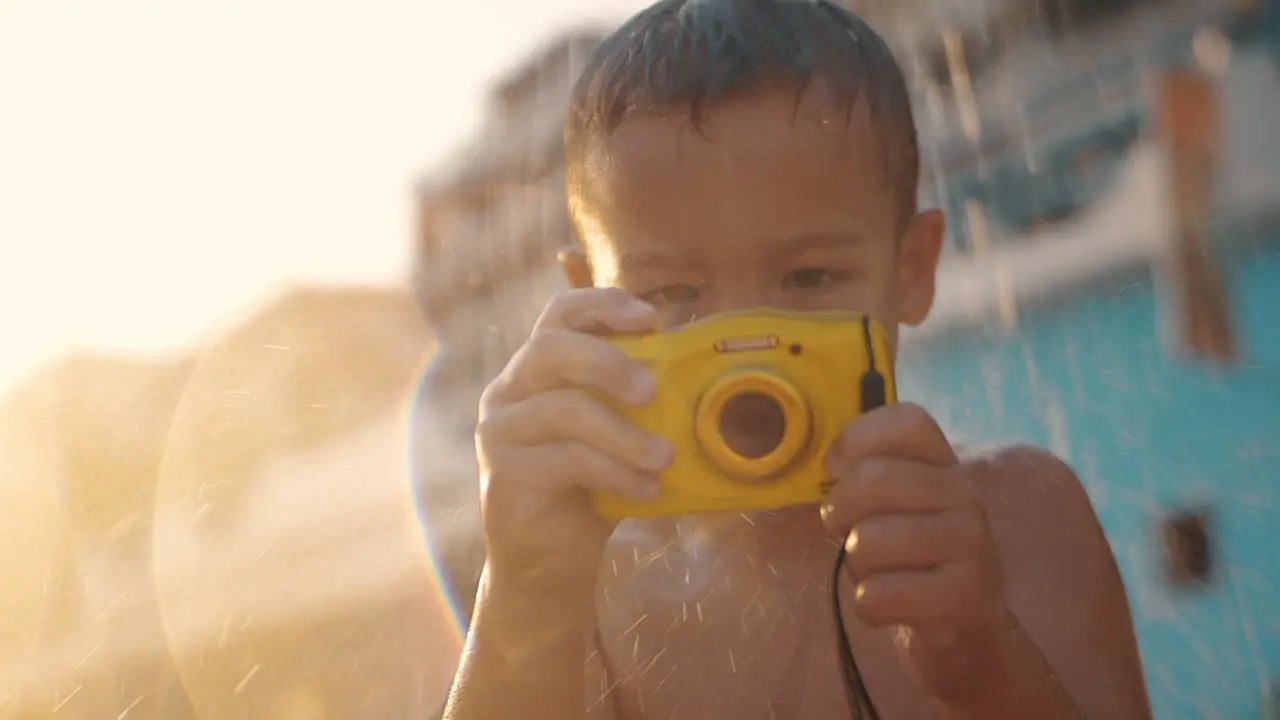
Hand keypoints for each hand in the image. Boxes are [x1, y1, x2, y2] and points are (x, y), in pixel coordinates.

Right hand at [475, 287, 674, 593]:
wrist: (550, 564)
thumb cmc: (591, 490)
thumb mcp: (617, 435)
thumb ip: (635, 400)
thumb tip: (697, 368)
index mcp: (537, 370)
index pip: (559, 314)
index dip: (602, 304)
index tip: (651, 318)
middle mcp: (509, 391)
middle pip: (549, 348)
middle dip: (608, 363)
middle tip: (654, 391)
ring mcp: (499, 431)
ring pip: (562, 409)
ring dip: (623, 432)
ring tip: (665, 457)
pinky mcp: (503, 474)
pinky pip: (566, 459)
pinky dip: (615, 472)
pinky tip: (646, 490)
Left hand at [821, 403, 1012, 702]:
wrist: (968, 636)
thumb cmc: (911, 563)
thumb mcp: (895, 510)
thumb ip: (866, 476)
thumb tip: (827, 465)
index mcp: (946, 466)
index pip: (906, 420)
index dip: (855, 440)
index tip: (836, 472)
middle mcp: (965, 496)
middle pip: (871, 478)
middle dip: (839, 512)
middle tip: (847, 535)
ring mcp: (971, 546)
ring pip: (868, 540)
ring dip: (858, 566)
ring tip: (881, 574)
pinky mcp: (964, 598)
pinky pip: (878, 594)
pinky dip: (868, 606)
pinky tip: (891, 607)